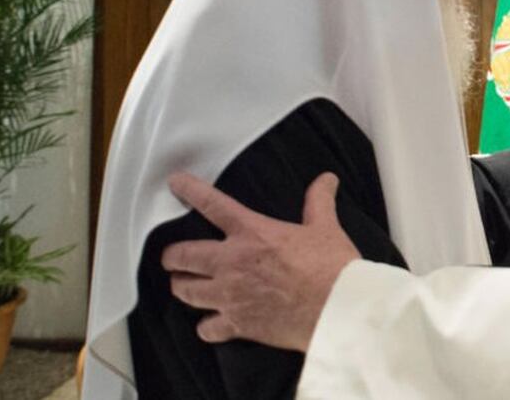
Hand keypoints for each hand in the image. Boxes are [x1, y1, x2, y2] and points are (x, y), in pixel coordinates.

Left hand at [161, 172, 360, 350]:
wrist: (337, 309)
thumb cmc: (331, 268)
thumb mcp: (326, 227)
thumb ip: (319, 201)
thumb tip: (327, 180)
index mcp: (252, 233)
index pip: (212, 204)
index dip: (190, 190)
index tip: (176, 183)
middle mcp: (232, 263)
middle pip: (181, 256)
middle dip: (172, 256)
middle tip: (173, 257)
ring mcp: (231, 296)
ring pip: (185, 292)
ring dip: (182, 287)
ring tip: (184, 285)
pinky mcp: (238, 324)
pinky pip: (206, 328)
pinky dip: (206, 326)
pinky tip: (209, 323)